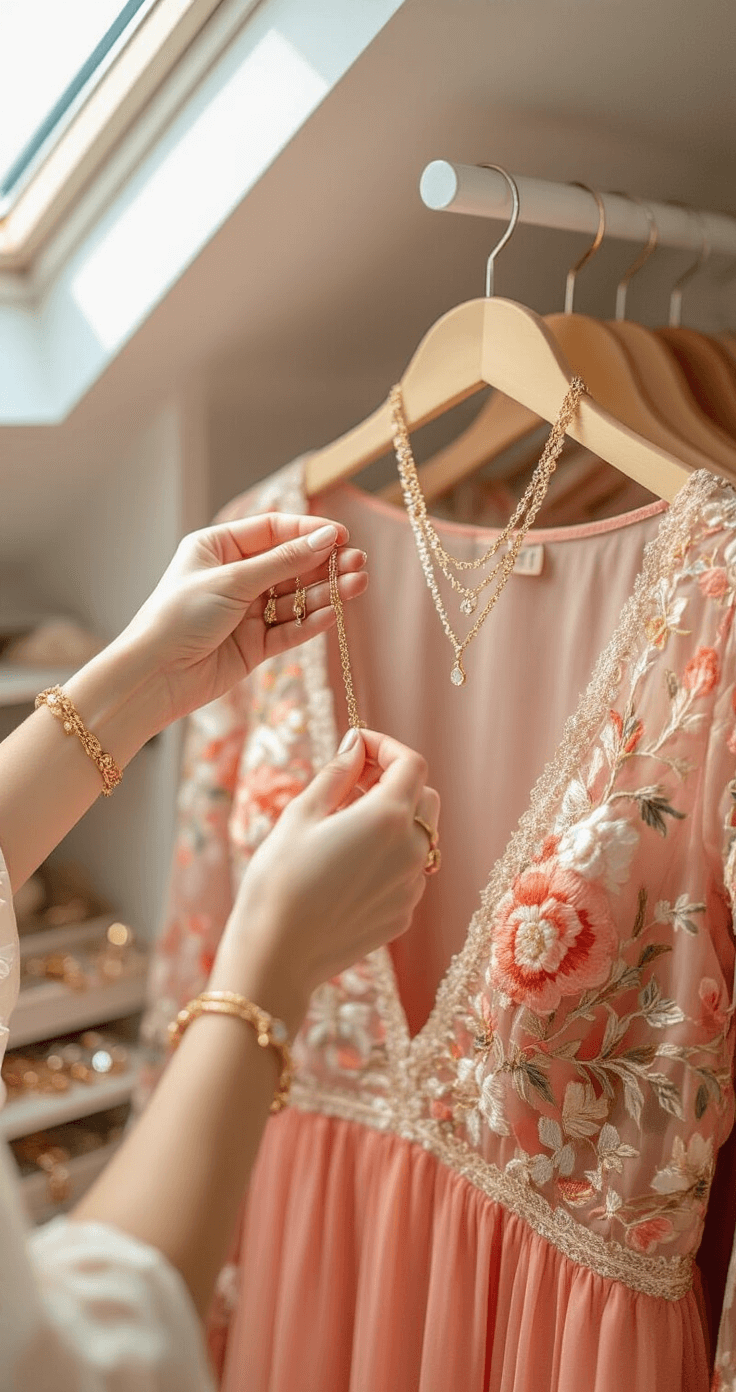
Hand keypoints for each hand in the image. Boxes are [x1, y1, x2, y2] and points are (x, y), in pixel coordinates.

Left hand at [121, 513, 366, 725]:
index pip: (272, 531)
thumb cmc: (178, 617)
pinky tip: (334, 613)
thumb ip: (282, 562)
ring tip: (358, 584)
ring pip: (294, 597)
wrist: (154, 676)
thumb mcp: (232, 580)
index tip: (341, 535)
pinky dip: (311, 621)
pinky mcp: (254, 645)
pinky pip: (289, 628)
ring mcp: (245, 612)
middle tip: (359, 562)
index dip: (307, 531)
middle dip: (324, 563)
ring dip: (326, 592)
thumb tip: (326, 538)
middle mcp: (233, 577)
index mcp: (217, 548)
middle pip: (289, 564)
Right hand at [209, 729, 440, 1033]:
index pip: (411, 763)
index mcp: (388, 818)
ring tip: (346, 823)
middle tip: (352, 782)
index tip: (358, 747)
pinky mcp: (403, 914)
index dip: (386, 746)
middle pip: (425, 796)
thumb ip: (337, 774)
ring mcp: (412, 886)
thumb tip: (356, 745)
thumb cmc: (279, 880)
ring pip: (421, 835)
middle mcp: (411, 850)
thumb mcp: (302, 815)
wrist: (276, 955)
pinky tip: (349, 863)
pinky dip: (390, 854)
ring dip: (395, 818)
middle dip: (395, 780)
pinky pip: (409, 870)